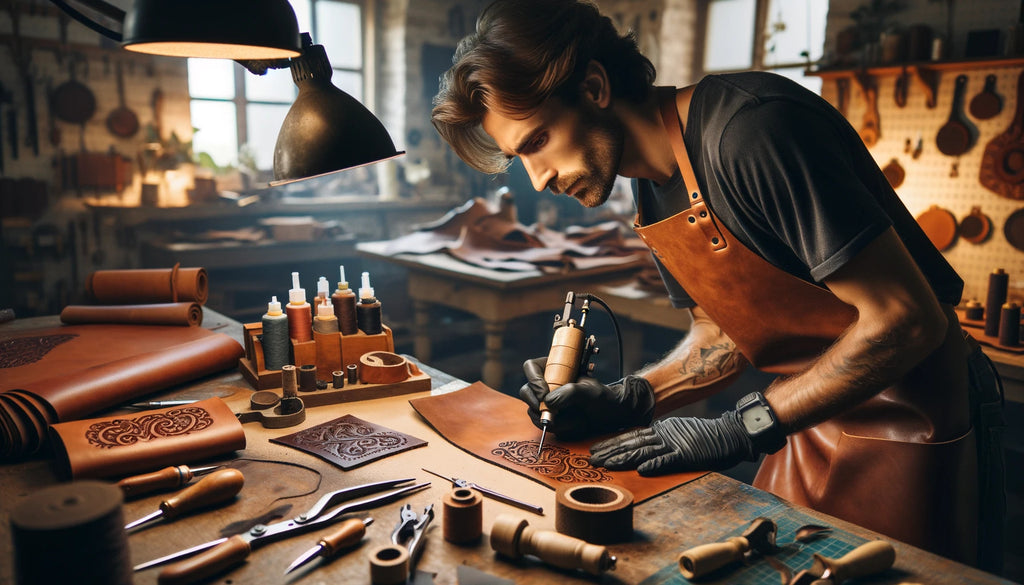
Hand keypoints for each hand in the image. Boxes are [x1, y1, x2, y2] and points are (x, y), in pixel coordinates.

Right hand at [519, 357, 654, 439]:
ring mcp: (547, 402)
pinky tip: (577, 424)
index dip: (534, 380)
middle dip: (540, 405)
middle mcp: (548, 384)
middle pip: (527, 392)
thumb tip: (548, 402)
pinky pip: (545, 425)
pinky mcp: (551, 417)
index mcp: (555, 368)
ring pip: (535, 412)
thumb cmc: (604, 398)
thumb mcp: (589, 391)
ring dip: (555, 419)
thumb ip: (569, 393)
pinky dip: (560, 428)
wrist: (613, 415)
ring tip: (577, 419)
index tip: (545, 393)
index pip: (531, 368)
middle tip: (555, 413)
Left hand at [589, 411, 758, 474]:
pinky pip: (668, 460)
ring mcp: (674, 443)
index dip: (612, 443)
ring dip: (623, 458)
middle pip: (631, 443)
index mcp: (660, 430)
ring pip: (643, 451)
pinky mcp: (687, 454)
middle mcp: (663, 434)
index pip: (630, 437)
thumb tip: (641, 454)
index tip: (595, 450)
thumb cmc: (704, 438)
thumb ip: (660, 443)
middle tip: (591, 460)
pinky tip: (641, 470)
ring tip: (606, 465)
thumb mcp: (677, 435)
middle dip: (610, 451)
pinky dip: (654, 465)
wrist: (729, 433)